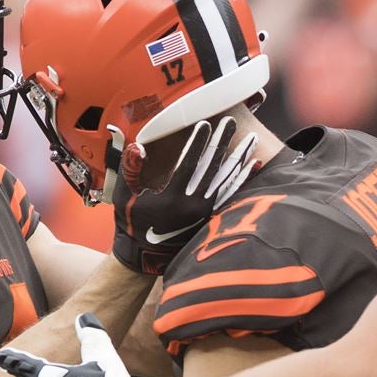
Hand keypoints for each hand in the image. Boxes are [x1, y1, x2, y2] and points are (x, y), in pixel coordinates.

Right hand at [112, 117, 257, 273]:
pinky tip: (253, 163)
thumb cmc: (131, 221)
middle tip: (230, 122)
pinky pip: (231, 193)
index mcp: (172, 199)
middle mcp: (193, 206)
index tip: (205, 124)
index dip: (197, 143)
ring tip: (252, 138)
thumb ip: (130, 170)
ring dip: (239, 158)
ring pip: (226, 180)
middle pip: (212, 168)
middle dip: (221, 143)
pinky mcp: (211, 216)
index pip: (188, 165)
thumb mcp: (123, 196)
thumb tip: (138, 147)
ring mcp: (205, 212)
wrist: (145, 254)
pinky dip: (242, 178)